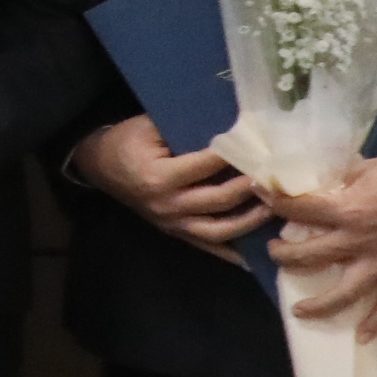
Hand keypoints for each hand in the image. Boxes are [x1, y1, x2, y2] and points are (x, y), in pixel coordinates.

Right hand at [73, 114, 269, 254]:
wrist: (100, 166)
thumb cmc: (127, 141)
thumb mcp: (148, 126)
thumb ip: (184, 127)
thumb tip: (227, 123)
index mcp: (159, 176)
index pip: (205, 165)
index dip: (233, 155)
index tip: (259, 144)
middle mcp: (168, 205)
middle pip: (219, 199)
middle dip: (251, 187)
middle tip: (276, 176)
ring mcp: (172, 223)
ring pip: (220, 230)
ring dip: (251, 221)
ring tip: (274, 207)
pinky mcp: (176, 233)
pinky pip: (210, 247)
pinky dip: (235, 253)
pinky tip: (258, 253)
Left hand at [260, 153, 376, 340]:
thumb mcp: (366, 166)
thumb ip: (337, 178)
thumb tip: (312, 179)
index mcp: (346, 210)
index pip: (298, 210)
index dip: (274, 201)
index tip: (260, 194)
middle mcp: (359, 241)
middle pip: (310, 255)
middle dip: (285, 256)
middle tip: (274, 252)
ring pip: (346, 291)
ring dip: (320, 304)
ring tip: (298, 311)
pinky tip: (362, 337)